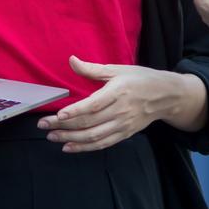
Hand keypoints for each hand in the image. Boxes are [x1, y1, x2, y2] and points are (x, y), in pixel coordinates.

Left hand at [36, 56, 205, 151]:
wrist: (165, 96)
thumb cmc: (140, 79)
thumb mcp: (117, 69)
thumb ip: (92, 69)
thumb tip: (71, 60)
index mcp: (117, 92)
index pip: (93, 105)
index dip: (75, 111)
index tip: (58, 115)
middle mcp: (120, 111)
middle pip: (89, 122)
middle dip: (64, 125)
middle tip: (43, 125)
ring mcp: (122, 125)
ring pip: (93, 136)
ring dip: (71, 138)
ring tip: (52, 137)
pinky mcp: (124, 134)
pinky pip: (102, 144)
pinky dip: (84, 148)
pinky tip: (68, 147)